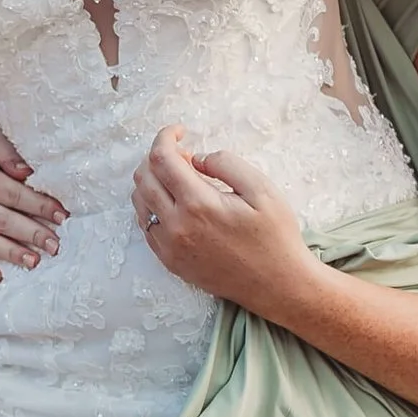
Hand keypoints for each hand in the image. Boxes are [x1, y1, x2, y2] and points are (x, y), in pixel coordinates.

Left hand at [131, 130, 311, 315]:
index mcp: (198, 204)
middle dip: (158, 156)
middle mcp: (176, 227)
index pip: (161, 159)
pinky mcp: (170, 262)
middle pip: (143, 177)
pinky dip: (153, 205)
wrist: (277, 285)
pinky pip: (147, 226)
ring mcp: (169, 247)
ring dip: (153, 181)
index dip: (165, 137)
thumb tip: (198, 159)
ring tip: (182, 179)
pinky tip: (176, 203)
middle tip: (186, 156)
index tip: (180, 131)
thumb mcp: (262, 189)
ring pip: (140, 201)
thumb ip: (226, 163)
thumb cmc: (275, 236)